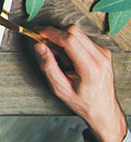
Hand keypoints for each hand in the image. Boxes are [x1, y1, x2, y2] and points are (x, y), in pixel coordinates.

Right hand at [35, 25, 126, 141]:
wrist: (104, 109)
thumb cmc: (83, 102)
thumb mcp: (60, 89)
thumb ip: (48, 66)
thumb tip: (38, 46)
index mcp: (91, 68)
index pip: (69, 39)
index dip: (50, 32)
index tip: (37, 32)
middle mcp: (100, 57)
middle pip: (73, 31)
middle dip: (55, 34)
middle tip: (47, 48)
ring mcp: (103, 53)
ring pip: (77, 32)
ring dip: (63, 39)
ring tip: (61, 57)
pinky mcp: (103, 51)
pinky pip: (82, 38)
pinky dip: (70, 43)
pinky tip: (69, 57)